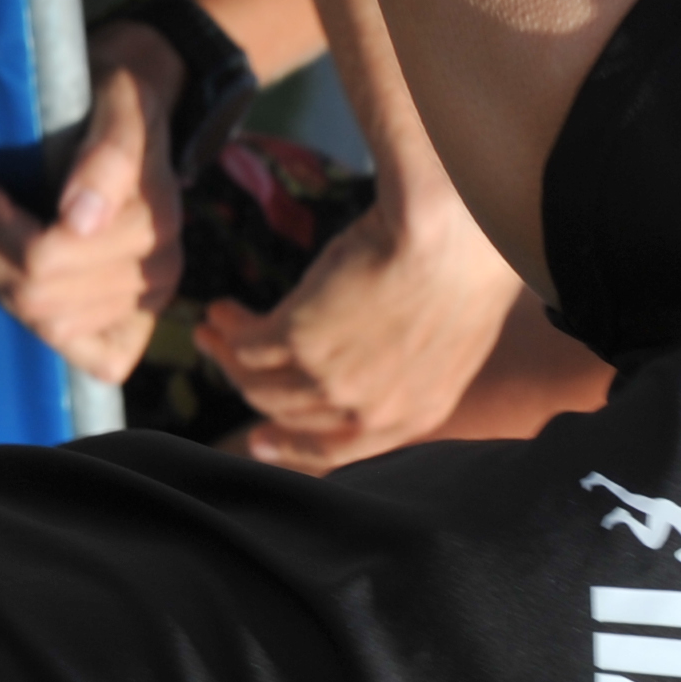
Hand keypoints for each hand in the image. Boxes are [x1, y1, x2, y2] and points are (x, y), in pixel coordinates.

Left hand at [0, 23, 190, 381]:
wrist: (137, 109)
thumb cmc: (117, 102)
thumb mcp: (117, 103)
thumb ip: (108, 155)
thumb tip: (80, 222)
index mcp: (152, 222)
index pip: (47, 257)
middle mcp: (156, 272)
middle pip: (40, 296)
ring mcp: (147, 303)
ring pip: (47, 325)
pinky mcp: (136, 324)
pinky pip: (94, 359)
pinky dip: (47, 332)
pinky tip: (13, 289)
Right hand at [206, 200, 529, 471]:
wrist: (453, 231)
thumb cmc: (466, 260)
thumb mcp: (448, 333)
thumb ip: (407, 362)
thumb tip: (370, 353)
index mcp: (416, 413)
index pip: (340, 450)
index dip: (292, 446)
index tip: (259, 440)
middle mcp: (371, 410)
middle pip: (289, 412)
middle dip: (250, 386)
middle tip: (226, 353)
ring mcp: (334, 380)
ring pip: (260, 382)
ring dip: (228, 356)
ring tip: (214, 325)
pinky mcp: (301, 339)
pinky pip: (249, 346)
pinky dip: (230, 329)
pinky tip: (221, 309)